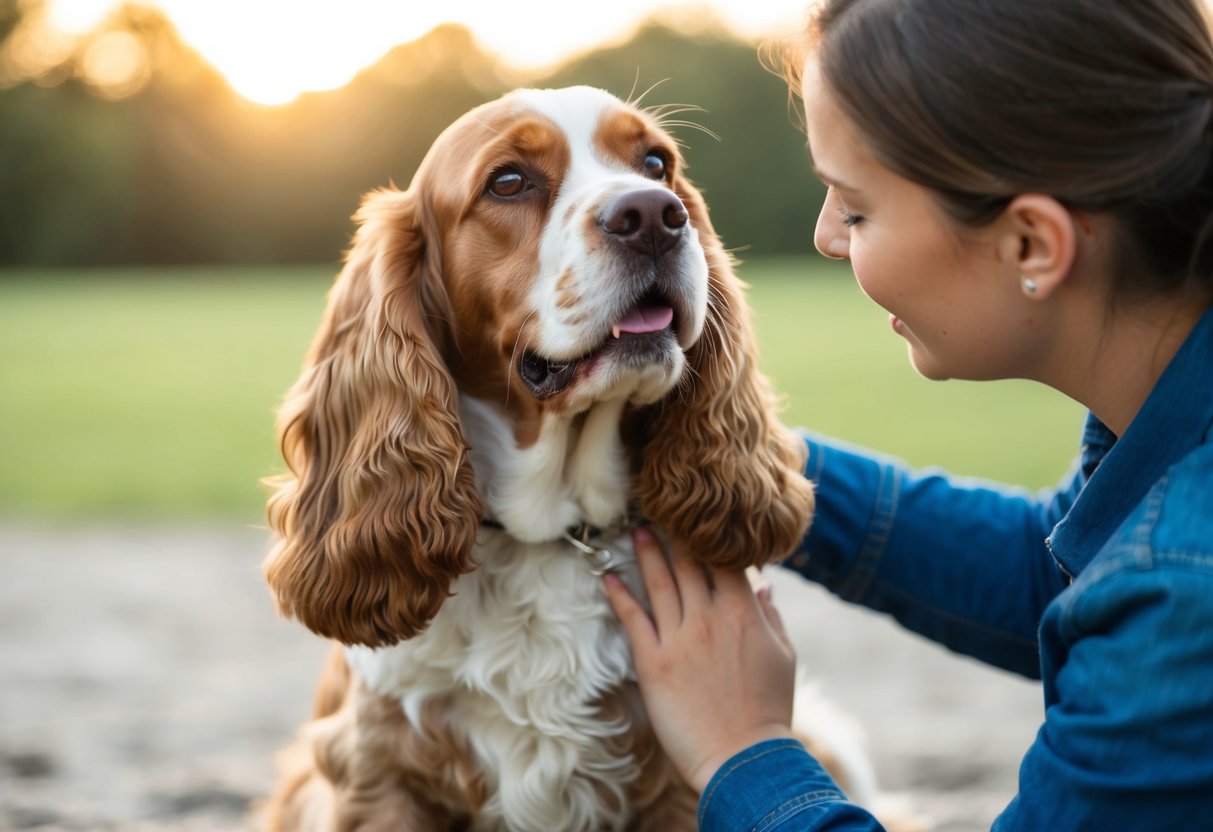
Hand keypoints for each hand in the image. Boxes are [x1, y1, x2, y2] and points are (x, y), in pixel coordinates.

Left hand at [603, 526, 797, 792]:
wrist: (743, 758)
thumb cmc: (768, 710)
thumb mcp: (784, 658)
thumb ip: (770, 617)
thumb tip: (763, 587)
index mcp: (743, 613)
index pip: (725, 559)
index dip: (710, 537)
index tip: (699, 519)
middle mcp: (709, 617)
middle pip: (687, 562)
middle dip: (674, 533)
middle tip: (659, 509)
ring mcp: (679, 638)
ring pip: (659, 581)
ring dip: (646, 551)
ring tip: (635, 530)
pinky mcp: (652, 662)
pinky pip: (632, 618)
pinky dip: (619, 594)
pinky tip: (609, 576)